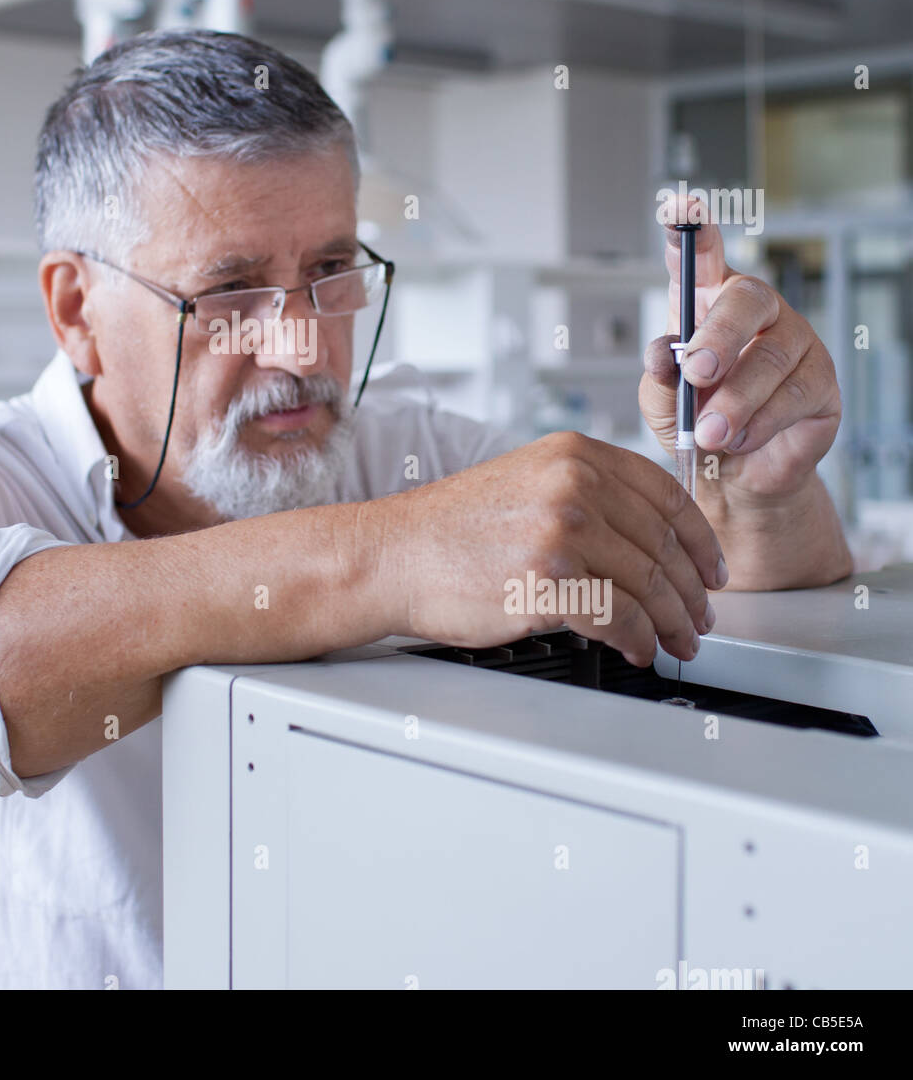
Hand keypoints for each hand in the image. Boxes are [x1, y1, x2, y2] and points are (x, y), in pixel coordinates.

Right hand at [380, 431, 725, 666]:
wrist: (393, 556)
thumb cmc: (450, 530)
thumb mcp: (525, 481)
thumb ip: (585, 493)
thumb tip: (645, 536)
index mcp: (573, 454)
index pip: (666, 495)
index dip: (700, 540)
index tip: (711, 569)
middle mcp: (573, 485)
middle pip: (664, 545)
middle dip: (692, 592)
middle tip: (701, 617)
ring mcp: (562, 531)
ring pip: (650, 584)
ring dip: (673, 623)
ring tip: (678, 641)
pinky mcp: (549, 582)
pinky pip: (621, 618)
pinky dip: (640, 639)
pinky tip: (639, 648)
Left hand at [640, 194, 841, 500]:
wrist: (732, 474)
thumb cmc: (694, 423)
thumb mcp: (661, 401)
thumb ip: (659, 377)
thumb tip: (663, 355)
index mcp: (708, 302)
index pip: (701, 255)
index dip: (692, 231)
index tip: (680, 209)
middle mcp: (756, 311)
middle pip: (748, 300)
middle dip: (718, 337)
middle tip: (695, 371)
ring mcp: (795, 341)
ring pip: (768, 360)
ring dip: (733, 402)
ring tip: (709, 434)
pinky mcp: (822, 381)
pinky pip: (793, 397)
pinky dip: (759, 424)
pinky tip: (739, 439)